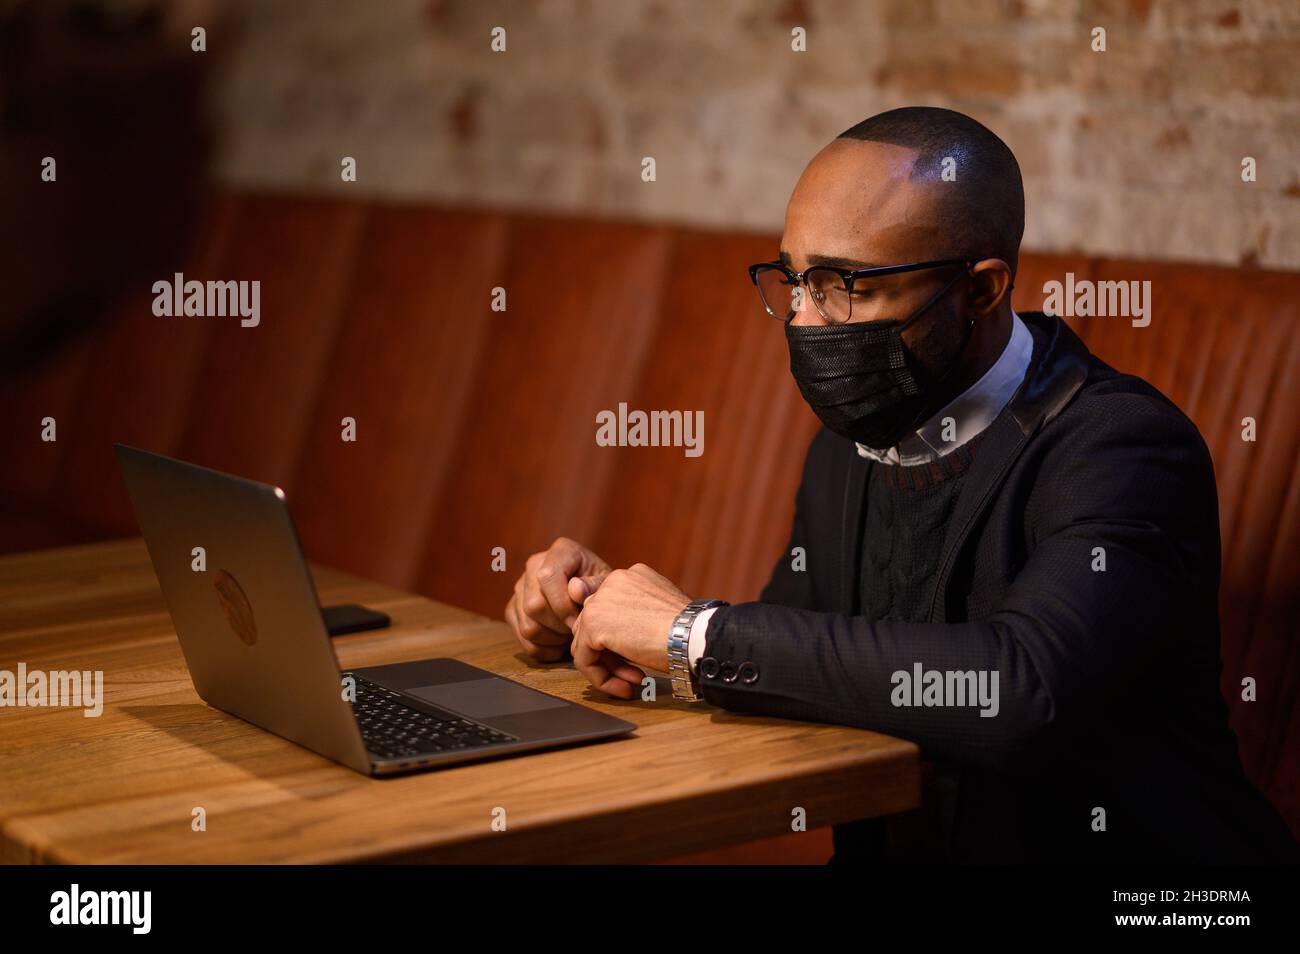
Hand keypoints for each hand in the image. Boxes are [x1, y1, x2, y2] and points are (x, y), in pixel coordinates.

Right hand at [504, 537, 610, 661]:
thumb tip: (575, 590)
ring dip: (552, 639)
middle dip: (559, 625)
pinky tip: (559, 645)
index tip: (579, 620)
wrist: (591, 594)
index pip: (546, 576)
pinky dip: (542, 649)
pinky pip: (521, 637)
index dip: (562, 604)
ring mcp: (520, 587)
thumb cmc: (601, 587)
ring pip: (527, 625)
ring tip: (570, 635)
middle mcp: (534, 565)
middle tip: (577, 629)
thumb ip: (594, 585)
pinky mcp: (514, 608)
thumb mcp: (607, 583)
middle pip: (534, 605)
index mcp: (560, 551)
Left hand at [568, 563, 691, 698]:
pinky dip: (599, 677)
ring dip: (608, 668)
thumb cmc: (688, 629)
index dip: (619, 638)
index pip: (610, 609)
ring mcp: (600, 600)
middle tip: (632, 675)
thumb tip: (616, 638)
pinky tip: (623, 687)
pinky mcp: (593, 624)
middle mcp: (612, 581)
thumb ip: (635, 617)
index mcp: (630, 577)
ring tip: (630, 684)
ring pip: (587, 642)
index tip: (634, 658)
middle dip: (613, 656)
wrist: (694, 634)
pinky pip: (584, 657)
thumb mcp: (659, 614)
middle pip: (596, 625)